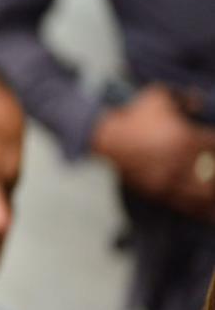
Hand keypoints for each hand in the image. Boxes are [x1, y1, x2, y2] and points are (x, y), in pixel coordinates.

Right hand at [92, 85, 214, 219]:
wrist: (105, 136)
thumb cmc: (131, 115)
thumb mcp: (158, 97)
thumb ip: (182, 98)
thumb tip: (199, 103)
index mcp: (186, 139)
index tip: (213, 142)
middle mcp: (181, 162)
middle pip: (214, 175)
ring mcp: (169, 179)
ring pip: (203, 194)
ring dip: (211, 194)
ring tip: (213, 194)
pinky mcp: (157, 191)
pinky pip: (184, 204)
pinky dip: (198, 209)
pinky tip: (207, 212)